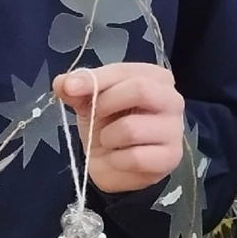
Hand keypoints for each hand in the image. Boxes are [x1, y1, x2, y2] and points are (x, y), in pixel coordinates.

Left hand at [54, 65, 184, 193]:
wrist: (114, 166)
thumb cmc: (108, 125)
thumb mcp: (89, 102)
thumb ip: (76, 88)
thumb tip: (62, 82)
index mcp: (155, 77)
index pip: (125, 71)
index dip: (95, 79)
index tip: (70, 87)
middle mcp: (172, 99)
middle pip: (140, 90)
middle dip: (106, 105)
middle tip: (94, 117)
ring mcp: (174, 130)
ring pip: (132, 128)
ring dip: (108, 137)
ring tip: (109, 141)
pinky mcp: (171, 157)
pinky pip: (135, 157)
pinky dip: (116, 160)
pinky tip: (118, 159)